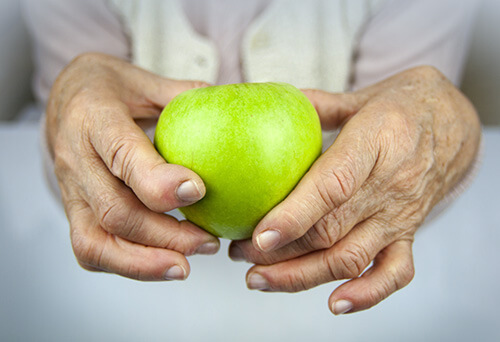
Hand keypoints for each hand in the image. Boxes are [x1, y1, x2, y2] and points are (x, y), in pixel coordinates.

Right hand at [47, 53, 219, 280]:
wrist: (64, 99)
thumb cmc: (108, 89)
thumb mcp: (144, 80)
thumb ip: (183, 95)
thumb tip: (231, 105)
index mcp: (94, 118)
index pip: (122, 154)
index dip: (158, 181)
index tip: (197, 191)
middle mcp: (76, 158)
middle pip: (115, 210)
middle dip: (165, 234)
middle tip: (207, 241)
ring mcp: (71, 190)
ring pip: (97, 240)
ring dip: (146, 261)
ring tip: (188, 264)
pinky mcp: (73, 210)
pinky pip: (91, 249)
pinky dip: (128, 265)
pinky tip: (164, 264)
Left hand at [229, 66, 480, 313]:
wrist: (454, 124)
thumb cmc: (403, 106)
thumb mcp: (361, 96)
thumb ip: (315, 105)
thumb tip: (267, 107)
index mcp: (377, 142)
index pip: (334, 186)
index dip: (296, 215)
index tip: (260, 235)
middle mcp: (391, 185)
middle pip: (332, 231)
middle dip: (280, 252)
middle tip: (239, 254)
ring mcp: (401, 215)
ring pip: (352, 258)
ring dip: (302, 276)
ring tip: (261, 279)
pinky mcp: (409, 233)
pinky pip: (394, 273)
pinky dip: (366, 295)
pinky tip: (334, 303)